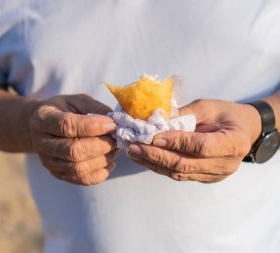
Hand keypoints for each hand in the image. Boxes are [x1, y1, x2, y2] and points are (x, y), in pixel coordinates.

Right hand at [29, 94, 118, 185]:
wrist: (46, 127)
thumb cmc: (64, 110)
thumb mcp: (77, 100)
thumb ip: (95, 108)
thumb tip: (116, 120)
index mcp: (43, 119)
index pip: (66, 125)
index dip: (92, 126)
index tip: (112, 124)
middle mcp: (41, 143)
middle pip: (73, 150)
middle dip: (101, 145)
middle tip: (117, 138)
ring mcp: (48, 162)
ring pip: (78, 168)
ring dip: (103, 159)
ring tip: (115, 148)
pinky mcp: (58, 174)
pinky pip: (82, 179)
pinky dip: (101, 173)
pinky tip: (110, 162)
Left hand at [127, 99, 261, 182]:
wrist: (244, 130)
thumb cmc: (227, 114)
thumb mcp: (208, 106)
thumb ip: (185, 114)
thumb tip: (156, 119)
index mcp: (233, 142)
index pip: (200, 146)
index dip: (176, 142)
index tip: (153, 136)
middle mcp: (226, 163)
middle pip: (185, 164)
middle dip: (156, 155)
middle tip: (134, 146)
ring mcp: (216, 174)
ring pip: (179, 173)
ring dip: (153, 163)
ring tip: (133, 152)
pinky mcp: (206, 178)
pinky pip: (180, 175)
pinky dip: (160, 167)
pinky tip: (145, 158)